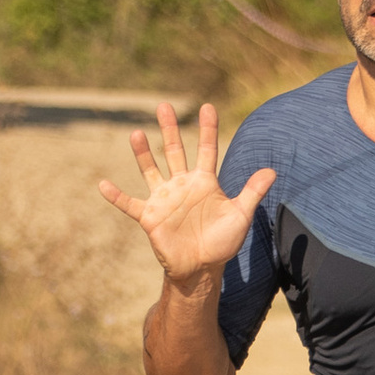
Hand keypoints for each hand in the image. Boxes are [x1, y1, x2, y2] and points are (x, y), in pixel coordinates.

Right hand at [98, 101, 275, 291]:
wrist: (201, 268)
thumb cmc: (221, 242)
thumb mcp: (240, 215)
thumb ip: (252, 192)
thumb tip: (272, 170)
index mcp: (204, 182)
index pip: (207, 149)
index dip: (207, 129)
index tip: (207, 106)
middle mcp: (182, 185)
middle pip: (175, 151)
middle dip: (170, 129)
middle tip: (164, 106)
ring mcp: (163, 199)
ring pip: (151, 170)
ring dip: (143, 154)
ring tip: (136, 133)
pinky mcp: (149, 216)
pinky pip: (129, 204)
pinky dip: (115, 196)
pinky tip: (102, 184)